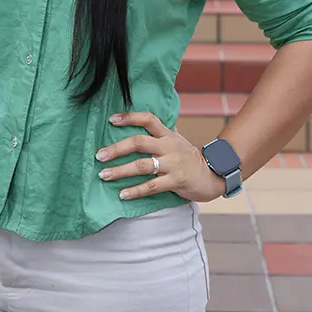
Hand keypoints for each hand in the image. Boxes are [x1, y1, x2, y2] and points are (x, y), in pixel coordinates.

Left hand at [96, 111, 225, 202]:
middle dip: (117, 149)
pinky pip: (152, 186)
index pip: (148, 119)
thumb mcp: (175, 141)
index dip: (129, 117)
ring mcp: (173, 164)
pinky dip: (135, 191)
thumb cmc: (187, 158)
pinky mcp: (176, 181)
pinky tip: (122, 194)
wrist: (212, 175)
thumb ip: (158, 134)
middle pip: (139, 143)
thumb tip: (133, 127)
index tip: (111, 120)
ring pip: (142, 165)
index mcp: (168, 134)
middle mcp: (169, 146)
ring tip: (104, 175)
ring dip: (121, 171)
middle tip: (99, 155)